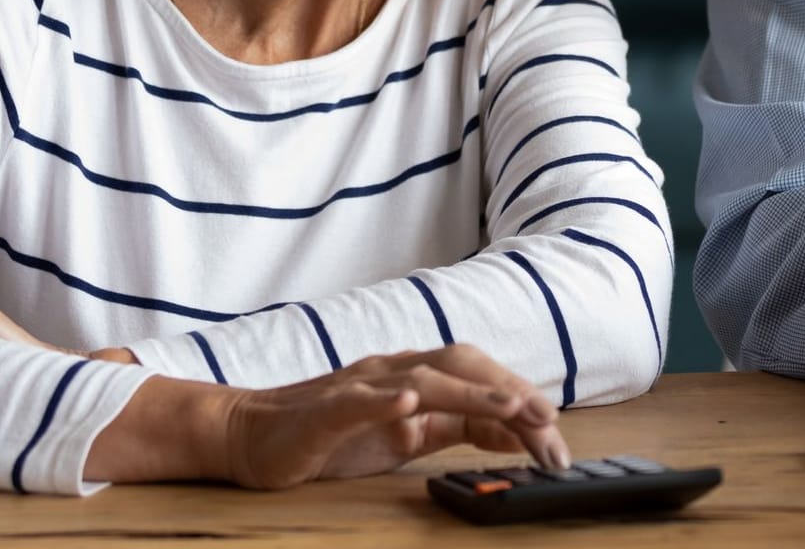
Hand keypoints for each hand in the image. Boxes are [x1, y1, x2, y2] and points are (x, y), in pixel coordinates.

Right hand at [87, 344, 570, 486]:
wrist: (250, 436)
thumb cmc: (328, 437)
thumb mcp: (401, 438)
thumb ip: (450, 428)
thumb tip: (508, 434)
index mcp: (413, 378)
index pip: (477, 379)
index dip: (519, 401)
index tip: (555, 433)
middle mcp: (392, 371)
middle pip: (462, 367)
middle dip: (509, 393)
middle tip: (549, 423)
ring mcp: (359, 386)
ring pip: (423, 378)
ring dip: (470, 390)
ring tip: (510, 406)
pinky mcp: (326, 408)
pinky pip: (360, 400)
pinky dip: (388, 400)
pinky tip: (410, 404)